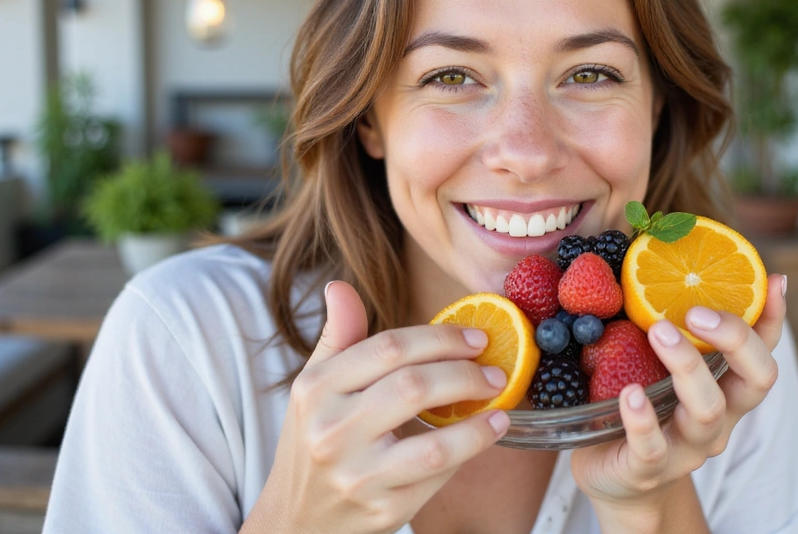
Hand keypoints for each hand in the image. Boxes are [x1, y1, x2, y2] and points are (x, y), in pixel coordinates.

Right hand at [241, 281, 509, 533]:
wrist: (297, 518)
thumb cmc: (315, 440)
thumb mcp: (315, 387)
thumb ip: (337, 338)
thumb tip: (340, 287)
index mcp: (316, 389)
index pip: (389, 348)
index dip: (441, 337)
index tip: (475, 337)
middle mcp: (331, 432)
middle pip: (414, 387)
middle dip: (465, 373)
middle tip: (494, 370)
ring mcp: (357, 476)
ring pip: (433, 444)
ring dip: (478, 421)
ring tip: (500, 403)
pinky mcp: (383, 511)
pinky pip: (438, 477)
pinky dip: (469, 451)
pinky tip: (486, 434)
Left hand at [570, 274, 787, 509]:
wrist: (616, 479)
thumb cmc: (641, 405)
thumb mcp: (655, 363)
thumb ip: (666, 324)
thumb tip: (653, 254)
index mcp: (726, 390)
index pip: (764, 351)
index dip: (774, 317)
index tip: (771, 279)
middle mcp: (719, 418)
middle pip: (758, 379)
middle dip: (736, 338)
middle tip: (696, 309)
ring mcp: (687, 447)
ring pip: (709, 410)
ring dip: (687, 365)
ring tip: (658, 330)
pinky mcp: (648, 468)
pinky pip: (652, 447)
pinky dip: (642, 419)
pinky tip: (628, 393)